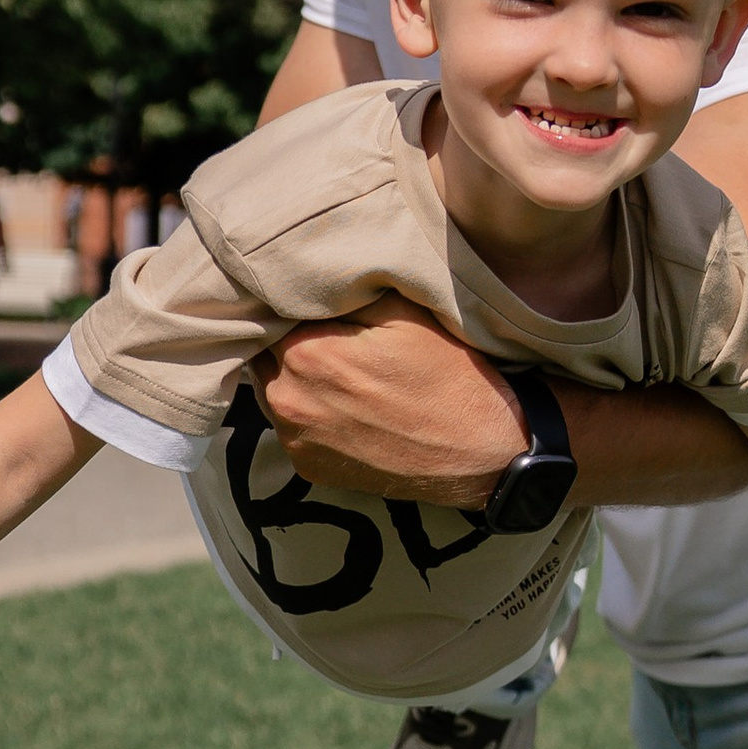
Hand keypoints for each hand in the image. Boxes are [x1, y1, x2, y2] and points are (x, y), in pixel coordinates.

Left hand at [250, 299, 525, 506]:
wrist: (481, 455)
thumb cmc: (449, 375)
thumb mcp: (406, 310)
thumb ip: (346, 290)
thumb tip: (302, 280)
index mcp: (307, 353)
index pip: (272, 314)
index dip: (292, 304)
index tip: (319, 305)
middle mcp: (288, 401)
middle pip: (266, 353)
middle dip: (291, 340)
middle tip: (335, 338)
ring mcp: (296, 440)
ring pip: (275, 390)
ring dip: (297, 378)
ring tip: (344, 375)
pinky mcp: (308, 469)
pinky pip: (294, 427)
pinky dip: (311, 414)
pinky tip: (350, 409)